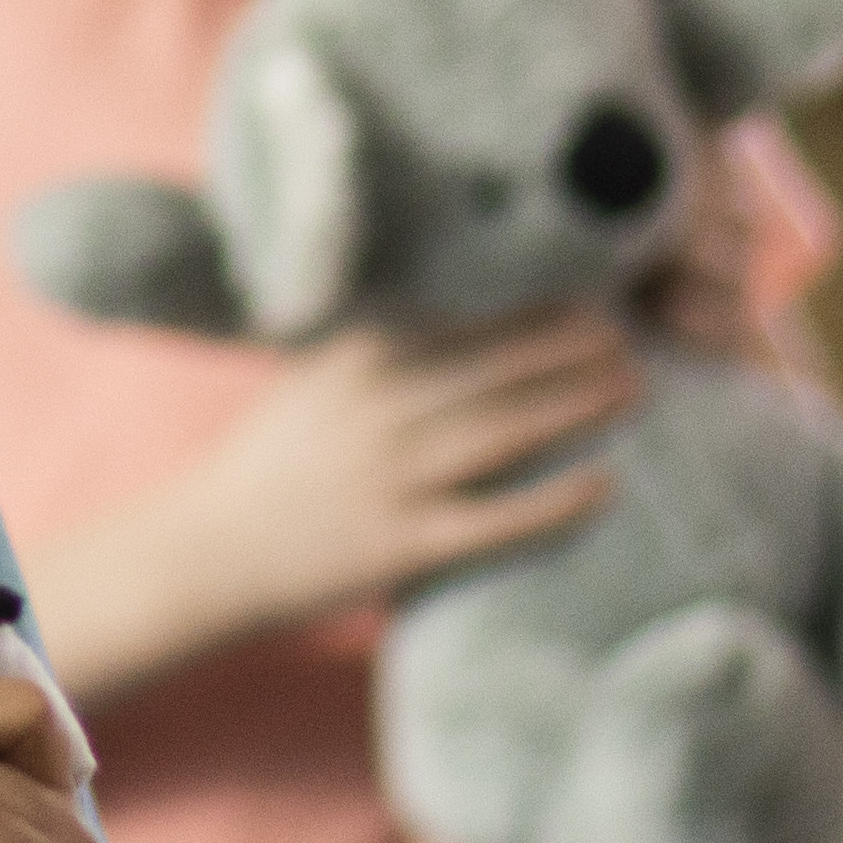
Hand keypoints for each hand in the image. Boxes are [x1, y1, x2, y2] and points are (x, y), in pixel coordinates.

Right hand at [44, 311, 643, 695]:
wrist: (209, 549)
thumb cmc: (270, 464)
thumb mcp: (313, 381)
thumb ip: (378, 346)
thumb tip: (458, 314)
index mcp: (360, 360)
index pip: (466, 322)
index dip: (536, 309)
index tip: (595, 293)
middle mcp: (380, 409)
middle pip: (498, 370)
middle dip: (573, 349)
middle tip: (634, 335)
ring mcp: (393, 477)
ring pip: (506, 431)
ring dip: (576, 406)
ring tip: (634, 389)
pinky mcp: (403, 543)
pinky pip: (495, 519)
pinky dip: (552, 501)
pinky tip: (604, 484)